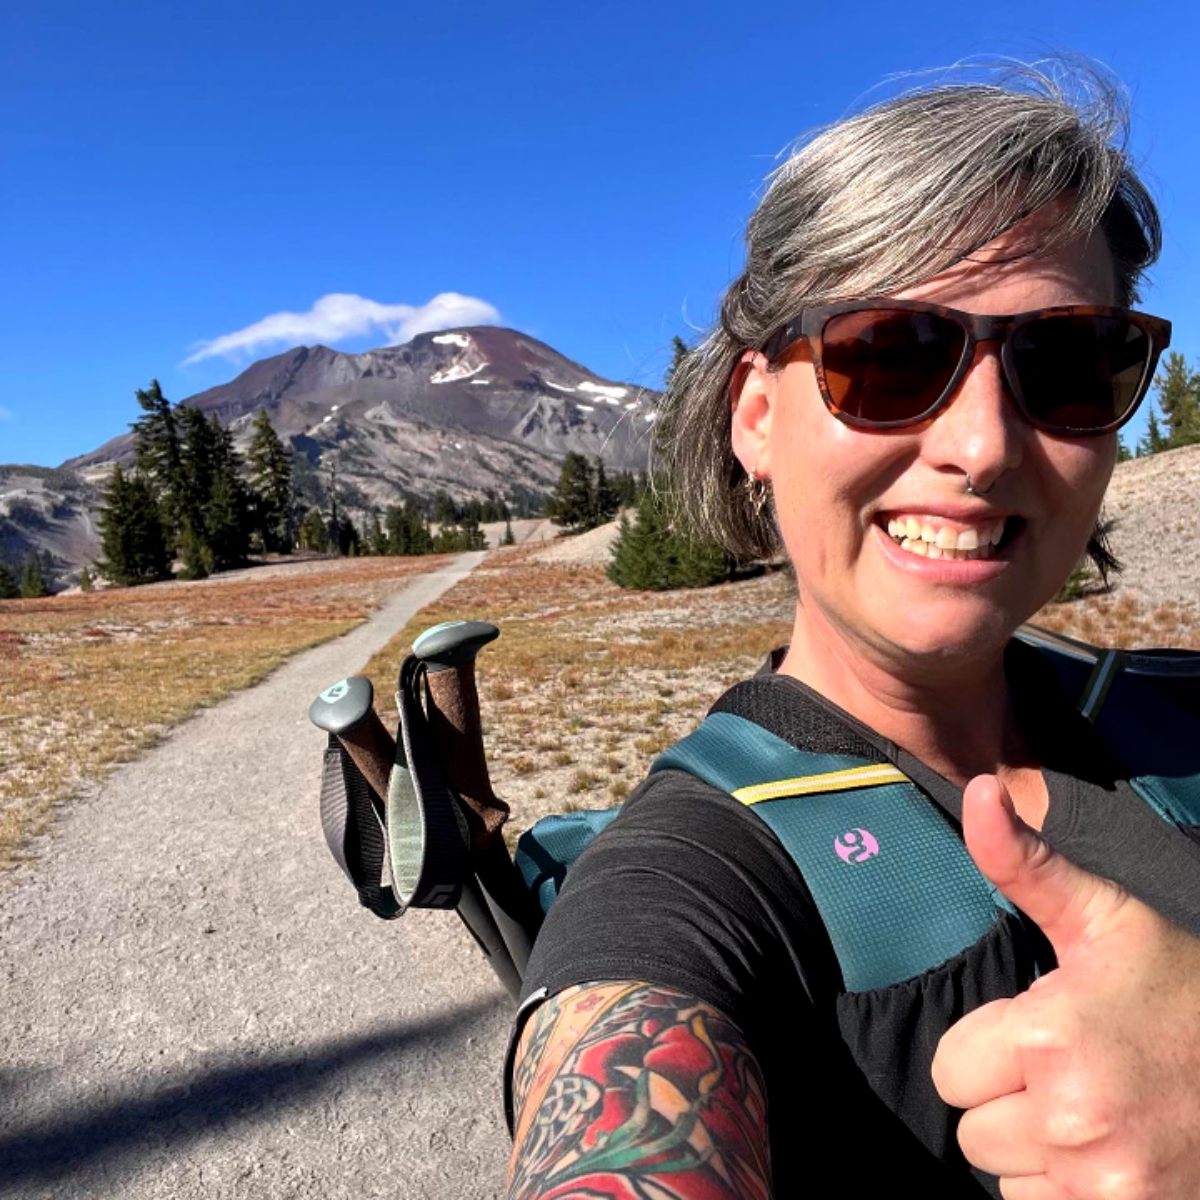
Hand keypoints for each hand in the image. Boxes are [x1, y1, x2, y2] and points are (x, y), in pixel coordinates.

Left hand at [931, 775, 1199, 1199]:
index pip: (949, 1070)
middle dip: (1008, 1102)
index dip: (987, 1051)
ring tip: (1094, 1113)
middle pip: (972, 1130)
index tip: (1038, 1034)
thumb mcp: (1103, 917)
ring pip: (1006, 1179)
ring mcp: (1106, 1187)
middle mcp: (1072, 1121)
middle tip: (1071, 1074)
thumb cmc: (1178, 984)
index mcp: (1048, 1039)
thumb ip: (1024, 862)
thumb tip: (977, 789)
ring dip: (1037, 1154)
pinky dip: (1065, 1195)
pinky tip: (1108, 1157)